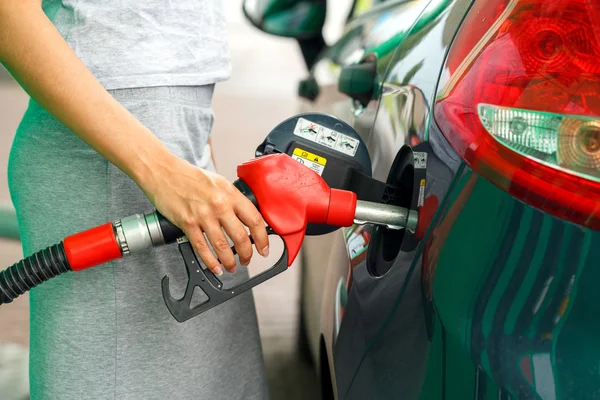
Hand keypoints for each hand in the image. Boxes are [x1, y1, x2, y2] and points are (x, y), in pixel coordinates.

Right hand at [141, 155, 268, 274]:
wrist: (163, 172)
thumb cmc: (189, 176)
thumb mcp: (219, 182)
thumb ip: (232, 199)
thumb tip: (245, 217)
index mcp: (230, 194)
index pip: (254, 220)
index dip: (262, 238)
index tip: (264, 248)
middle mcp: (219, 205)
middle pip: (241, 237)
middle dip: (247, 253)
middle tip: (247, 259)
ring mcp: (203, 215)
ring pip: (222, 246)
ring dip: (229, 261)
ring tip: (232, 267)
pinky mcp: (187, 223)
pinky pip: (202, 247)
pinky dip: (210, 261)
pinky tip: (215, 267)